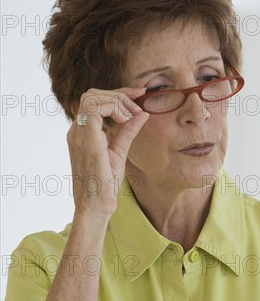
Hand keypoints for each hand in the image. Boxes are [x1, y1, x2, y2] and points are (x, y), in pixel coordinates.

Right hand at [67, 87, 148, 216]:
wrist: (95, 207)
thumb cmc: (104, 185)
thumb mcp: (119, 152)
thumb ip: (127, 132)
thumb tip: (142, 114)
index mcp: (83, 133)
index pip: (95, 101)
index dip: (118, 94)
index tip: (139, 95)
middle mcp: (77, 131)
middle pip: (92, 94)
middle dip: (119, 93)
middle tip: (139, 101)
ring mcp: (79, 134)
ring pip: (91, 96)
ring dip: (116, 100)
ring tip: (131, 115)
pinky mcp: (85, 139)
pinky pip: (94, 108)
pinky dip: (113, 108)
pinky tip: (126, 120)